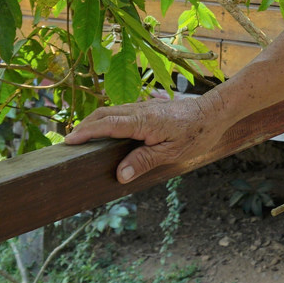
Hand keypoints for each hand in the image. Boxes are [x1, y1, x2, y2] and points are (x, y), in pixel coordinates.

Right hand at [64, 93, 231, 184]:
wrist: (214, 112)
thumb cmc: (196, 133)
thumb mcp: (171, 152)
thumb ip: (144, 161)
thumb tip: (120, 175)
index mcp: (142, 121)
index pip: (106, 125)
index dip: (86, 133)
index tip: (68, 141)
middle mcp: (139, 110)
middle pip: (103, 115)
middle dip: (84, 126)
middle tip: (68, 142)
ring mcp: (143, 107)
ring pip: (111, 112)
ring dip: (94, 123)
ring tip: (81, 138)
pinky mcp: (148, 109)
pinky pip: (121, 113)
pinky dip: (107, 121)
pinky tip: (105, 133)